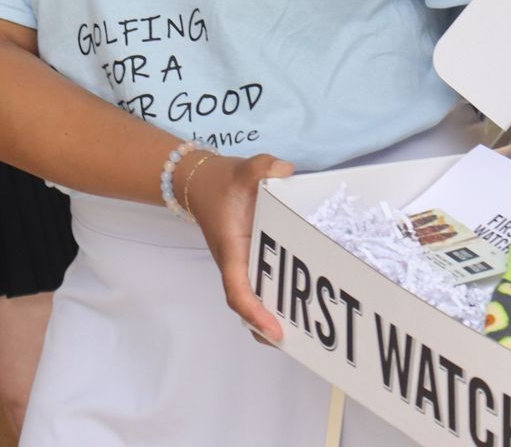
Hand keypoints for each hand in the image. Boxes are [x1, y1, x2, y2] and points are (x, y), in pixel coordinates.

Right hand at [185, 151, 295, 342]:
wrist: (202, 182)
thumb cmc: (222, 182)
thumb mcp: (243, 170)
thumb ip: (262, 167)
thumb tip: (285, 171)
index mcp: (232, 250)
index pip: (238, 290)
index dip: (255, 313)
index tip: (276, 330)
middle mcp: (237, 264)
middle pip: (248, 307)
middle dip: (268, 328)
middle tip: (302, 342)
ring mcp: (244, 264)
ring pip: (256, 300)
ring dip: (275, 318)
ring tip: (308, 333)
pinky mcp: (253, 259)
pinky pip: (265, 286)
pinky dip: (280, 299)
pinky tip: (306, 303)